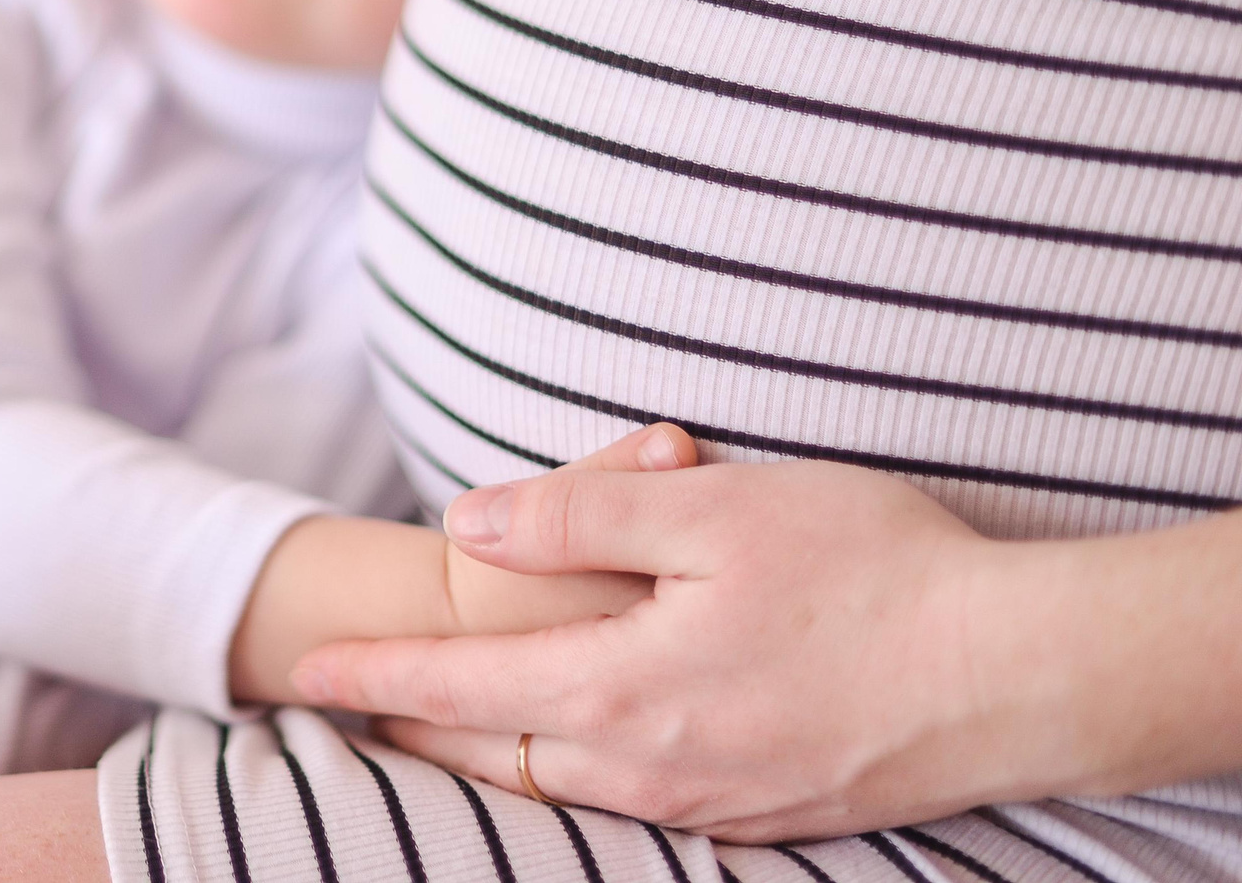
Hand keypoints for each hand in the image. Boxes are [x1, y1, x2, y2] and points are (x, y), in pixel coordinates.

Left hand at [293, 459, 1017, 841]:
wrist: (1023, 672)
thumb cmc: (874, 570)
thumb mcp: (712, 509)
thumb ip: (576, 514)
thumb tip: (467, 524)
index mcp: (624, 688)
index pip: (458, 693)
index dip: (374, 680)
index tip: (299, 676)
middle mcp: (657, 766)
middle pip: (498, 758)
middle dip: (414, 735)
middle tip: (348, 713)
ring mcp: (719, 803)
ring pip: (568, 790)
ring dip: (492, 759)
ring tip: (441, 734)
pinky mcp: (775, 814)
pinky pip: (643, 808)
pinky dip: (582, 782)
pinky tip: (582, 759)